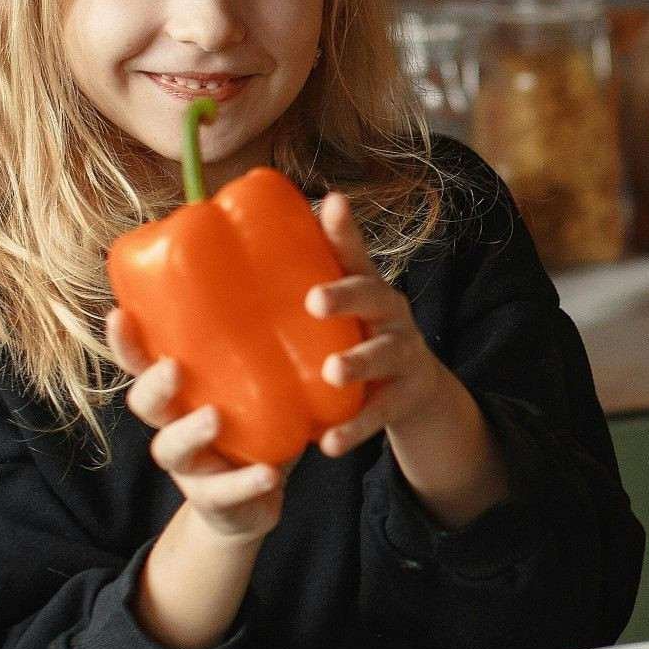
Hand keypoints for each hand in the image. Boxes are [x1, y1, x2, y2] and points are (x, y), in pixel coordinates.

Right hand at [108, 304, 283, 541]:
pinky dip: (244, 484)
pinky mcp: (216, 498)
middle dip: (154, 385)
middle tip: (175, 368)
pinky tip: (268, 475)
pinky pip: (224, 493)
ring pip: (171, 449)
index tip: (119, 313)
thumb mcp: (261, 375)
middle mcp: (173, 424)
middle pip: (145, 403)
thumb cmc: (257, 420)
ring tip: (214, 417)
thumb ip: (269, 332)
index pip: (141, 360)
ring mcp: (190, 464)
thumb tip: (304, 246)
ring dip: (190, 432)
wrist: (256, 500)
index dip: (125, 342)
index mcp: (180, 390)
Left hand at [304, 191, 446, 459]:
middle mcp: (390, 314)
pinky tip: (329, 444)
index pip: (356, 253)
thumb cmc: (357, 335)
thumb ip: (302, 277)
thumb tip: (235, 247)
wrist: (414, 389)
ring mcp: (402, 355)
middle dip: (347, 297)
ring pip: (384, 355)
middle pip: (376, 297)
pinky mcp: (403, 398)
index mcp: (367, 289)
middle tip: (315, 301)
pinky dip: (355, 429)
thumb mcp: (340, 304)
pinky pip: (380, 415)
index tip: (331, 204)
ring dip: (358, 363)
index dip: (344, 229)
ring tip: (332, 373)